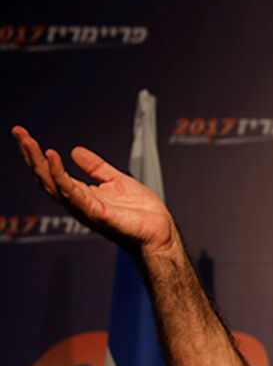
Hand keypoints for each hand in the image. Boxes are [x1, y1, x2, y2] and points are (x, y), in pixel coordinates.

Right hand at [12, 125, 176, 254]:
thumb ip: (96, 167)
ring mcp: (85, 209)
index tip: (24, 135)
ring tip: (29, 142)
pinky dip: (61, 176)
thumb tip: (75, 151)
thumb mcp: (117, 180)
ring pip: (53, 184)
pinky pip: (73, 193)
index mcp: (82, 195)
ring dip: (39, 162)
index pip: (52, 173)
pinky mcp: (96, 213)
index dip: (37, 154)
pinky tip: (54, 158)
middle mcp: (78, 203)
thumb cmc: (142, 214)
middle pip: (45, 178)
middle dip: (30, 155)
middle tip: (18, 133)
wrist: (160, 233)